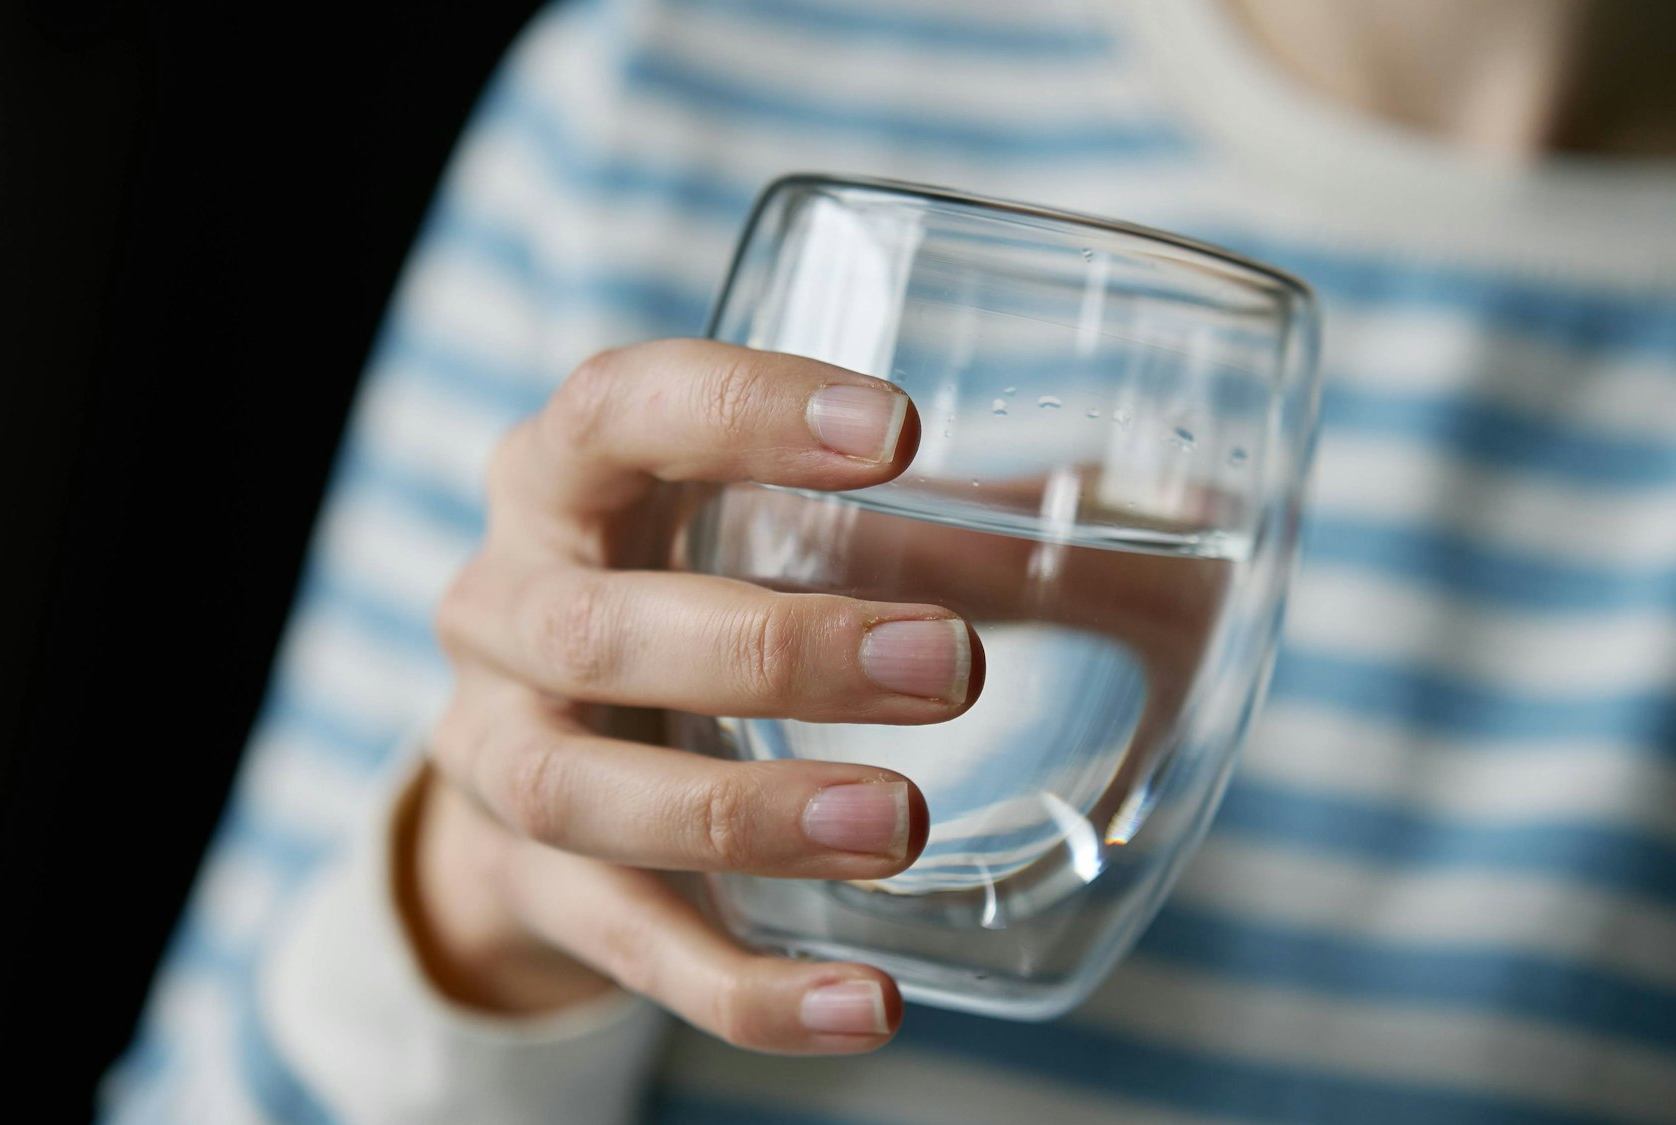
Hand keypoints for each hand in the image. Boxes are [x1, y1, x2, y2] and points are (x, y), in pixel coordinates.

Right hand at [401, 340, 983, 1053]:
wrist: (533, 756)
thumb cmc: (691, 596)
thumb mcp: (779, 535)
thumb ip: (948, 528)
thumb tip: (1183, 523)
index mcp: (563, 477)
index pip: (618, 409)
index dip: (741, 412)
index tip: (895, 434)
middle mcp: (502, 606)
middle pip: (597, 627)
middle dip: (775, 651)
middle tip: (951, 668)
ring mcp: (492, 755)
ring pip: (581, 795)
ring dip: (746, 815)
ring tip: (900, 824)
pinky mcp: (527, 890)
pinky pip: (626, 949)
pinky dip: (744, 989)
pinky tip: (870, 1005)